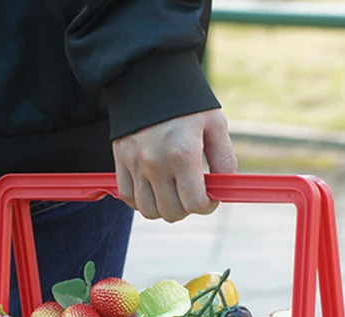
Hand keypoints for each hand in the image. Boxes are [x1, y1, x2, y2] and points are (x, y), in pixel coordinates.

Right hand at [112, 109, 237, 222]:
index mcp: (183, 154)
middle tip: (192, 194)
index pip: (195, 203)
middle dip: (187, 209)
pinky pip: (128, 198)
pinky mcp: (120, 162)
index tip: (210, 198)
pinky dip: (142, 202)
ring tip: (173, 194)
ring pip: (149, 211)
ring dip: (164, 209)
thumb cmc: (187, 102)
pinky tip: (154, 191)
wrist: (149, 76)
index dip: (207, 206)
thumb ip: (224, 161)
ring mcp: (135, 165)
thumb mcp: (215, 125)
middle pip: (172, 212)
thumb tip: (223, 189)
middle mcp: (156, 163)